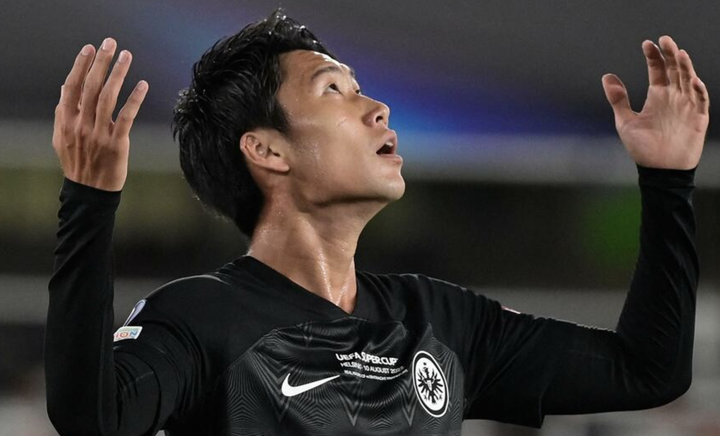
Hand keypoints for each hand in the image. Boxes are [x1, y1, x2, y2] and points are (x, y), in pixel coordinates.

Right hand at [53, 38, 148, 191]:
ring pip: (108, 97)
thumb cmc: (78, 162)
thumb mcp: (61, 137)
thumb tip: (64, 89)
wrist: (90, 191)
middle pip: (91, 86)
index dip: (81, 65)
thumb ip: (62, 113)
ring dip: (118, 74)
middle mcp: (81, 124)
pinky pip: (127, 117)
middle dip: (101, 62)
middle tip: (110, 42)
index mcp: (66, 120)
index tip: (89, 48)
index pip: (72, 86)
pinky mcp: (117, 143)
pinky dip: (135, 99)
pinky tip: (142, 84)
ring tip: (126, 56)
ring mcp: (98, 133)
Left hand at [602, 36, 708, 169]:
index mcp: (657, 96)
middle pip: (675, 70)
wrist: (659, 171)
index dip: (653, 57)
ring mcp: (687, 106)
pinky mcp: (698, 118)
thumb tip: (606, 76)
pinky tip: (693, 81)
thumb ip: (618, 99)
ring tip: (679, 54)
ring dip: (685, 67)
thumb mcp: (625, 122)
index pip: (657, 71)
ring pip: (689, 81)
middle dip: (670, 54)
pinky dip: (698, 91)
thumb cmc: (642, 148)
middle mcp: (673, 98)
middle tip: (665, 40)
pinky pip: (700, 101)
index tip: (647, 44)